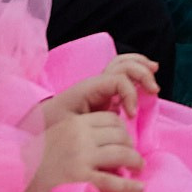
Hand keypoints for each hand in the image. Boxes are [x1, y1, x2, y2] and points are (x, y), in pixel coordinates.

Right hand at [24, 107, 144, 191]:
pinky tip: (139, 188)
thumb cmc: (35, 159)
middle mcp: (80, 136)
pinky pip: (113, 181)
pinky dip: (129, 185)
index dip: (122, 130)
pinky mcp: (81, 178)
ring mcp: (81, 157)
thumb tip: (105, 140)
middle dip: (130, 146)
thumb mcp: (57, 135)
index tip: (123, 141)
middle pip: (120, 135)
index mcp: (75, 123)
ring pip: (122, 154)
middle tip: (132, 157)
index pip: (111, 120)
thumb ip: (79, 133)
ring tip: (138, 169)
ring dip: (135, 161)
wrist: (14, 177)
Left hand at [43, 53, 160, 124]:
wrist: (36, 127)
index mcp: (88, 88)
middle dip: (142, 74)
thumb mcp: (70, 128)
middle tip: (153, 91)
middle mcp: (96, 83)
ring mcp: (100, 87)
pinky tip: (148, 76)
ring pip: (124, 63)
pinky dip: (137, 71)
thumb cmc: (50, 128)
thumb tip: (116, 125)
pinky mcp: (104, 94)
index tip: (131, 116)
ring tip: (154, 72)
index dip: (130, 94)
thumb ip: (92, 127)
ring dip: (141, 66)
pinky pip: (123, 75)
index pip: (118, 79)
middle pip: (123, 64)